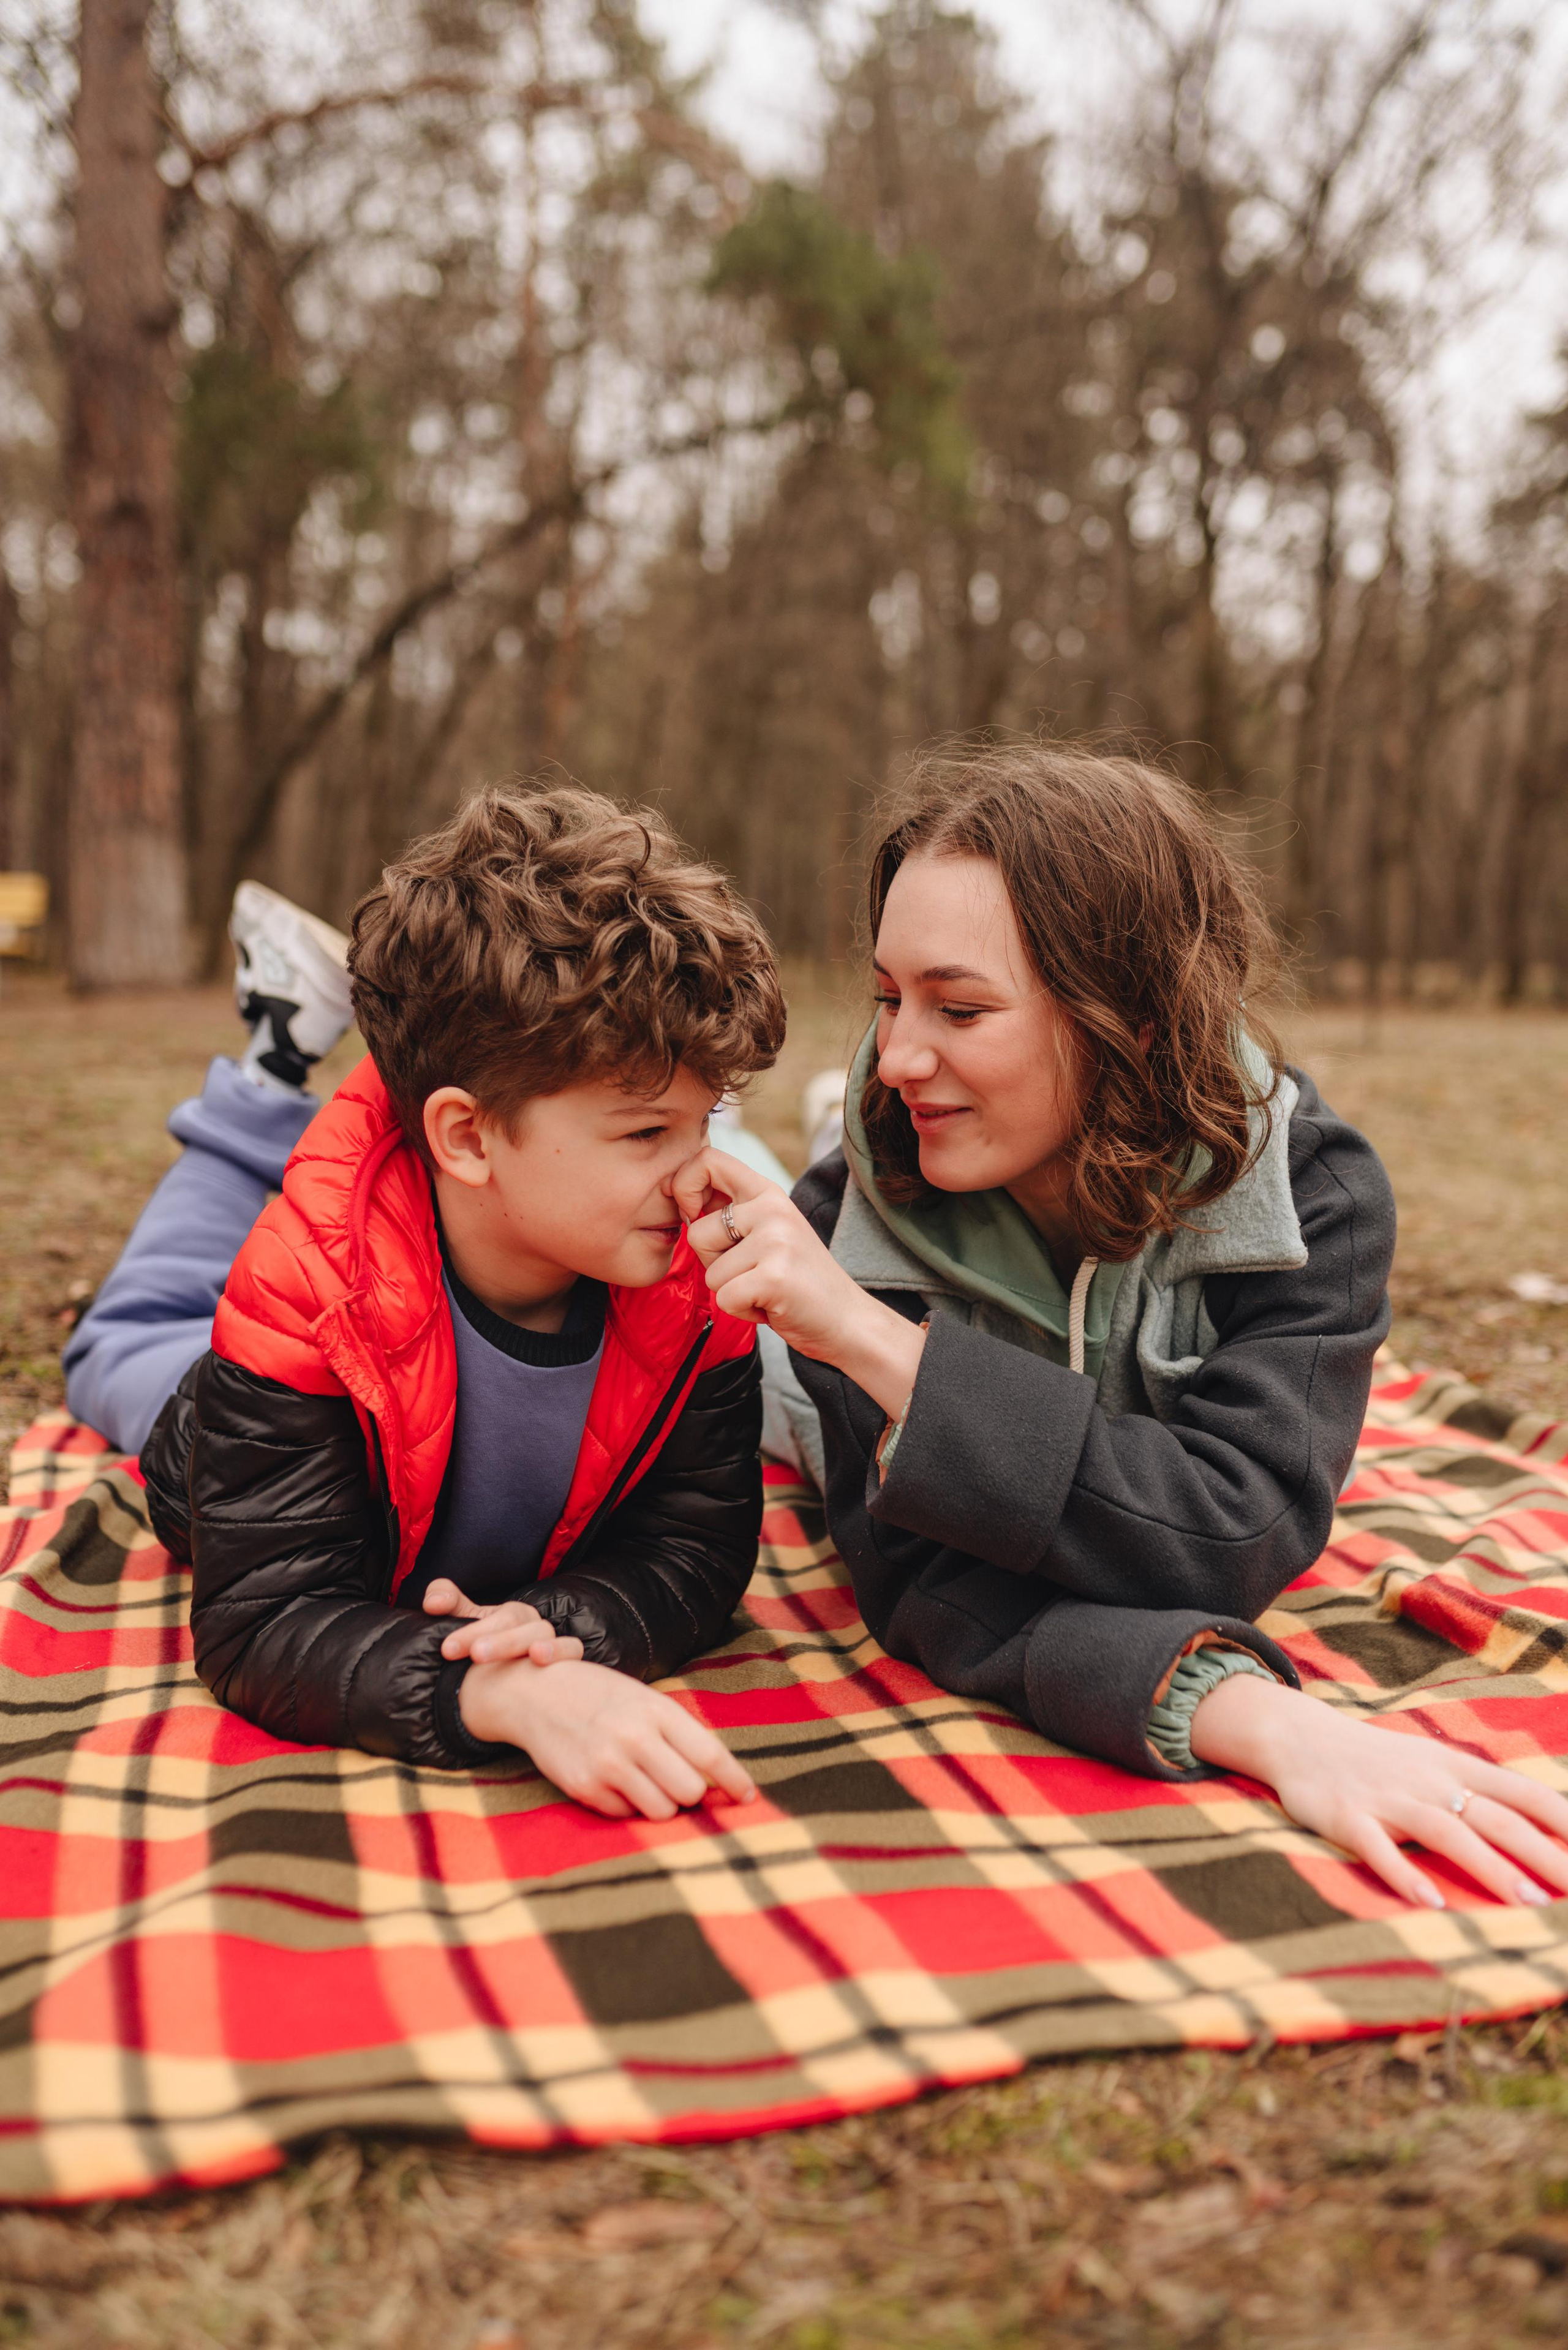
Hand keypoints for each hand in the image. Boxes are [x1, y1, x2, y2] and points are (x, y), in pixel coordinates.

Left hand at [423, 1577, 582, 1667]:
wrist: (516, 1691)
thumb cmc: (488, 1655)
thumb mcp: (465, 1627)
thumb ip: (447, 1605)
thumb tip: (433, 1603)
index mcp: (509, 1615)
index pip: (489, 1613)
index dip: (470, 1629)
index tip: (447, 1649)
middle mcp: (530, 1624)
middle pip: (513, 1621)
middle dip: (492, 1639)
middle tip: (473, 1655)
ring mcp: (550, 1640)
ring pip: (541, 1633)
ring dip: (520, 1643)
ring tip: (504, 1656)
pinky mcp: (568, 1659)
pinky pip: (572, 1649)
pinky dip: (560, 1651)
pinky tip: (539, 1661)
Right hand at [458, 1655, 758, 1819]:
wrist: (534, 1694)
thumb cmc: (598, 1696)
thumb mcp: (643, 1699)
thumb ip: (676, 1732)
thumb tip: (714, 1776)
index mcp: (656, 1710)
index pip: (709, 1755)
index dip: (735, 1781)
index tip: (748, 1797)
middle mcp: (634, 1737)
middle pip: (690, 1791)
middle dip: (690, 1793)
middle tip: (677, 1781)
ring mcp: (607, 1764)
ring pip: (661, 1810)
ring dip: (660, 1803)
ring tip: (644, 1780)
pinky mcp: (584, 1787)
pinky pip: (625, 1814)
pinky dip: (626, 1805)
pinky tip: (613, 1780)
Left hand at [671, 1146, 924, 1418]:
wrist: (847, 1321)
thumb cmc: (799, 1281)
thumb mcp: (770, 1233)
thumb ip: (733, 1214)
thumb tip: (679, 1199)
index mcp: (769, 1193)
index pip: (707, 1160)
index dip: (684, 1186)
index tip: (692, 1214)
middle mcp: (773, 1209)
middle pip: (697, 1232)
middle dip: (714, 1263)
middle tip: (752, 1272)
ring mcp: (776, 1241)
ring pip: (710, 1273)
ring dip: (732, 1292)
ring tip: (766, 1289)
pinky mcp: (774, 1276)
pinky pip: (724, 1298)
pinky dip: (743, 1312)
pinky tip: (771, 1306)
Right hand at [1189, 1670, 1567, 1908]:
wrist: (1298, 1735)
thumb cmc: (1375, 1760)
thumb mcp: (1430, 1763)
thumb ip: (1475, 1790)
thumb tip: (1534, 1825)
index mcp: (1453, 1766)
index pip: (1521, 1791)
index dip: (1562, 1818)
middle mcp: (1428, 1781)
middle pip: (1496, 1817)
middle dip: (1543, 1854)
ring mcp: (1388, 1799)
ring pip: (1448, 1832)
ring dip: (1491, 1867)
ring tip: (1530, 1900)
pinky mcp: (1347, 1817)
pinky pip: (1379, 1848)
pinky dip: (1405, 1873)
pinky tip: (1430, 1900)